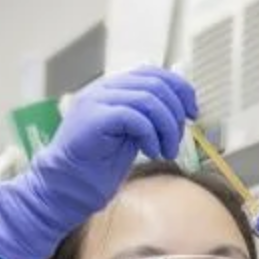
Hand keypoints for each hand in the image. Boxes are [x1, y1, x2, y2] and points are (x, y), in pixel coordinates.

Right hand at [0, 67, 197, 258]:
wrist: (65, 186)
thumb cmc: (97, 167)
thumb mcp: (131, 135)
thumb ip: (148, 117)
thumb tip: (179, 107)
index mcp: (111, 88)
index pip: (153, 73)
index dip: (179, 88)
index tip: (193, 111)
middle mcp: (103, 89)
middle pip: (155, 83)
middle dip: (176, 111)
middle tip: (177, 138)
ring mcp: (96, 101)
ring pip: (148, 99)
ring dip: (166, 127)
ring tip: (166, 150)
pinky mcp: (95, 118)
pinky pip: (134, 116)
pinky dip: (151, 134)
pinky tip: (152, 152)